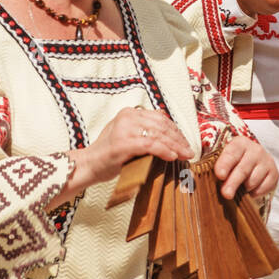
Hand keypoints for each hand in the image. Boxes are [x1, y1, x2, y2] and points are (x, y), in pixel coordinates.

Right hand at [51, 108, 192, 208]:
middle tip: (189, 150)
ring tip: (185, 155)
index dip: (175, 130)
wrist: (89, 165)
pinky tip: (173, 157)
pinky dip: (164, 150)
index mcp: (129, 112)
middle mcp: (127, 116)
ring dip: (175, 145)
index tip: (185, 142)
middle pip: (162, 125)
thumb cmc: (109, 155)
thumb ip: (144, 130)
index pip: (160, 118)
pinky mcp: (123, 143)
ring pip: (158, 134)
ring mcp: (124, 128)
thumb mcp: (127, 136)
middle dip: (178, 138)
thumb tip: (169, 132)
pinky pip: (150, 145)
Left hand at [213, 134, 277, 198]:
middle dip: (233, 182)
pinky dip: (254, 193)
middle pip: (243, 169)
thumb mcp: (222, 160)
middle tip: (226, 194)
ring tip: (239, 187)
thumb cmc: (232, 163)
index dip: (225, 164)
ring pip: (253, 180)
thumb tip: (209, 178)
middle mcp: (256, 150)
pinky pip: (263, 188)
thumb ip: (216, 166)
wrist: (253, 164)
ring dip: (244, 188)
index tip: (220, 175)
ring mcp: (267, 161)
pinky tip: (249, 189)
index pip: (232, 153)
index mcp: (240, 143)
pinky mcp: (274, 173)